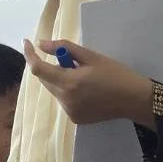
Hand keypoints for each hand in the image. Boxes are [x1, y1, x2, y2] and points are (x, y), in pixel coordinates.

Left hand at [24, 39, 155, 127]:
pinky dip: (68, 91)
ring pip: (54, 90)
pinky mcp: (75, 119)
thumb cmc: (115, 74)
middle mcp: (65, 100)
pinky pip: (64, 101)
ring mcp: (69, 111)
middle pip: (45, 80)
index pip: (38, 69)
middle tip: (69, 60)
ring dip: (59, 80)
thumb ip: (64, 48)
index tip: (28, 43)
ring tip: (83, 75)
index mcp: (69, 82)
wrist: (134, 99)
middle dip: (50, 67)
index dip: (30, 55)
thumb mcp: (91, 56)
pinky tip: (87, 89)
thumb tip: (41, 44)